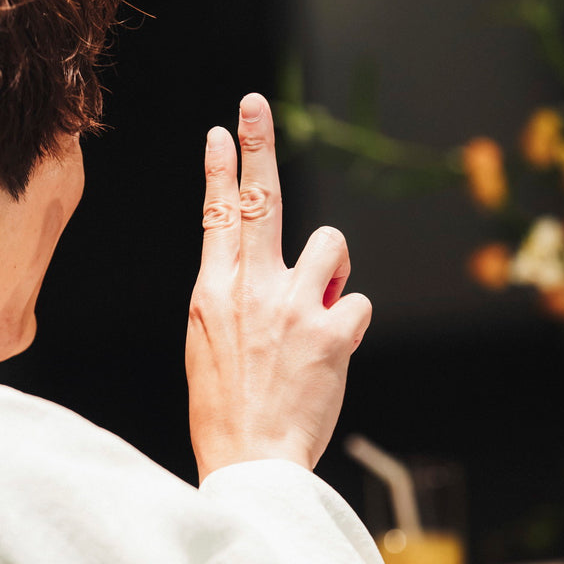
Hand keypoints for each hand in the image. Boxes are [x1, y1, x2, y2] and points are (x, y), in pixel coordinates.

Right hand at [186, 93, 371, 481]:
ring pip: (331, 244)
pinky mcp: (333, 332)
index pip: (217, 214)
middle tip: (255, 104)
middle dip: (257, 143)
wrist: (252, 459)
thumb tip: (259, 266)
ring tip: (317, 307)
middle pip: (260, 198)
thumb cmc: (227, 406)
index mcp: (213, 291)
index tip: (220, 133)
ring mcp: (294, 307)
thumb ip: (232, 296)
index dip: (220, 168)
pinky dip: (347, 323)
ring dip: (330, 269)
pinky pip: (356, 302)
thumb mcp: (207, 343)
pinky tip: (331, 351)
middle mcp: (251, 288)